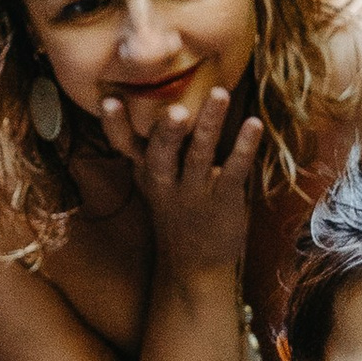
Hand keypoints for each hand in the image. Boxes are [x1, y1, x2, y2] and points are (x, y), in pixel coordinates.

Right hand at [96, 79, 263, 291]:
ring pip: (199, 156)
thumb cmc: (177, 211)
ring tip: (220, 94)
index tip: (108, 101)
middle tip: (175, 109)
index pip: (123, 145)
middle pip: (160, 154)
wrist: (196, 266)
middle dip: (166, 131)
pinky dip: (244, 146)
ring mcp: (195, 192)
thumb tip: (155, 96)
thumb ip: (155, 146)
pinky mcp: (224, 199)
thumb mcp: (156, 181)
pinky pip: (233, 170)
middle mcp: (166, 181)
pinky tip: (253, 124)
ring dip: (209, 125)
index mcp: (147, 171)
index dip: (114, 125)